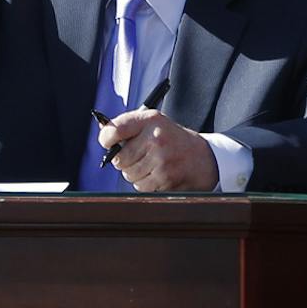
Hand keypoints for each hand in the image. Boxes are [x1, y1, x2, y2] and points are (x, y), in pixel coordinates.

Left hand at [99, 108, 217, 191]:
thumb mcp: (153, 123)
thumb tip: (103, 136)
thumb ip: (127, 127)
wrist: (203, 157)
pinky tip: (158, 175)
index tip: (109, 143)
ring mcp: (161, 160)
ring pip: (129, 175)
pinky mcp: (166, 179)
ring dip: (136, 174)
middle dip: (125, 160)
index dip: (106, 139)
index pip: (114, 130)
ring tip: (151, 165)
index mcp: (149, 120)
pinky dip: (146, 184)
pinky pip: (141, 187)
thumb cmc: (171, 139)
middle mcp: (155, 138)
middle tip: (138, 156)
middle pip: (119, 159)